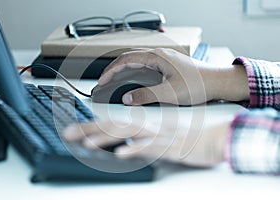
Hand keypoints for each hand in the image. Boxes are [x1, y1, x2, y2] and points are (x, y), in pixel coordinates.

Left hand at [63, 119, 230, 167]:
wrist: (214, 138)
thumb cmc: (187, 139)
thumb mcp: (158, 141)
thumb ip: (139, 142)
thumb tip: (121, 147)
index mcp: (144, 126)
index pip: (113, 124)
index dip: (92, 126)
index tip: (73, 131)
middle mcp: (148, 127)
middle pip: (115, 126)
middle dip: (89, 130)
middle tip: (68, 134)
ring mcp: (159, 136)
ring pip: (129, 134)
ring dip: (107, 138)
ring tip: (88, 144)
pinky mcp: (171, 146)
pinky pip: (150, 148)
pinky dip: (135, 150)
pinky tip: (121, 154)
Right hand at [98, 48, 248, 104]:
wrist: (219, 82)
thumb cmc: (200, 85)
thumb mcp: (170, 94)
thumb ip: (146, 96)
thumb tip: (127, 99)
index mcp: (157, 57)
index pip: (126, 60)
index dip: (111, 71)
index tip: (102, 81)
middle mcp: (160, 55)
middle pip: (129, 57)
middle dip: (114, 68)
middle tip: (105, 80)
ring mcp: (165, 59)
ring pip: (138, 61)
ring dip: (124, 69)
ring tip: (115, 80)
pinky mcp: (169, 65)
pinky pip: (146, 65)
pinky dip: (135, 72)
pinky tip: (135, 80)